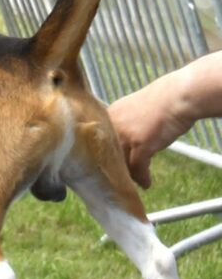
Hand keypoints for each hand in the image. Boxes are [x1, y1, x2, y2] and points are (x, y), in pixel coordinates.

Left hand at [108, 74, 194, 188]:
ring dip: (129, 175)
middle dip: (115, 169)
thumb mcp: (133, 111)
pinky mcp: (140, 144)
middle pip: (107, 154)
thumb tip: (122, 147)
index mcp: (109, 114)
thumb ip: (123, 126)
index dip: (105, 157)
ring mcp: (126, 134)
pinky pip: (137, 168)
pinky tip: (147, 182)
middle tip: (121, 180)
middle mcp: (113, 124)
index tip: (110, 168)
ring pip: (121, 164)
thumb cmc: (161, 101)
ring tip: (135, 182)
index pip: (100, 141)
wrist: (178, 96)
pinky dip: (142, 178)